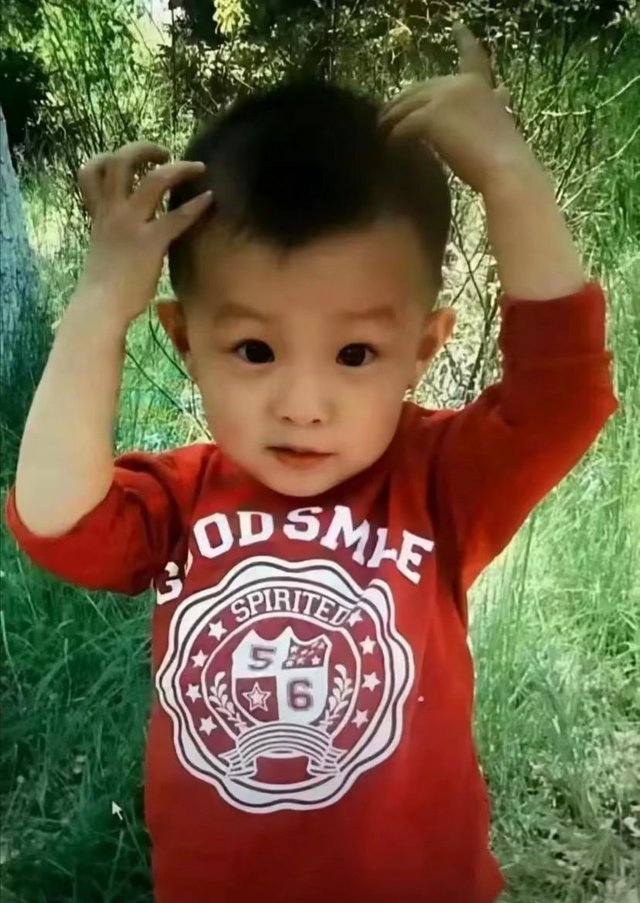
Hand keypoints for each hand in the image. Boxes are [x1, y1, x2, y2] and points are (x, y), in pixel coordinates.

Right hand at [76, 141, 212, 322]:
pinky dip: (196, 205)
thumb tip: (136, 228)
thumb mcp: (103, 248)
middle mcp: (112, 212)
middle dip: (143, 148)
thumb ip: (115, 231)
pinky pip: (177, 217)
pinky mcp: (150, 242)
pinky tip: (210, 199)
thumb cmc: (103, 284)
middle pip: (120, 161)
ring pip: (153, 180)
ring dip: (177, 167)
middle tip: (164, 153)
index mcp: (98, 214)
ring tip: (195, 167)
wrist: (100, 305)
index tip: (128, 161)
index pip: (89, 172)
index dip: (106, 158)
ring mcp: (130, 224)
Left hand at [378, 24, 538, 194]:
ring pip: (406, 107)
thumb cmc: (504, 155)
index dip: (464, 40)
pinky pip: (403, 127)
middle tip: (384, 118)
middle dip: (400, 104)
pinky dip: (394, 140)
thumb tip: (503, 89)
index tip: (457, 26)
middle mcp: (460, 83)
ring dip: (390, 122)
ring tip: (380, 136)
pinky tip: (391, 150)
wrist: (505, 169)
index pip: (471, 55)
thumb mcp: (501, 118)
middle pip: (419, 89)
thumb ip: (496, 101)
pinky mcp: (431, 117)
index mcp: (478, 83)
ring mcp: (444, 97)